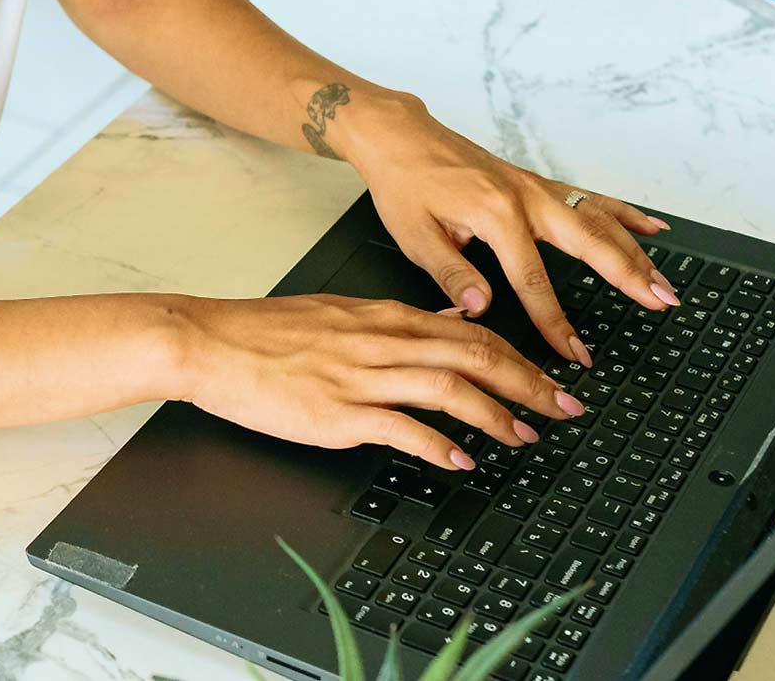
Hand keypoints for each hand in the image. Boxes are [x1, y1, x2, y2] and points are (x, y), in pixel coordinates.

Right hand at [172, 294, 587, 469]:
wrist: (209, 342)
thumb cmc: (265, 333)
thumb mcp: (342, 313)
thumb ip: (400, 321)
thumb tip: (451, 320)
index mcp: (383, 316)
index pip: (470, 331)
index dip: (519, 356)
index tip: (551, 378)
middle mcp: (380, 341)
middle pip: (474, 354)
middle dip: (528, 382)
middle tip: (565, 407)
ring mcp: (359, 376)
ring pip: (447, 386)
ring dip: (495, 413)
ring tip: (525, 435)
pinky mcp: (335, 410)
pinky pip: (400, 426)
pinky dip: (438, 444)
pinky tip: (461, 460)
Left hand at [318, 89, 678, 365]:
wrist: (400, 136)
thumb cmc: (404, 182)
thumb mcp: (415, 235)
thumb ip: (452, 274)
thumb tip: (481, 309)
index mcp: (495, 214)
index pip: (534, 280)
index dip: (556, 321)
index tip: (576, 352)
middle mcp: (524, 196)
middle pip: (591, 241)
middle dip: (630, 275)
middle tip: (662, 302)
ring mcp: (535, 186)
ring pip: (600, 219)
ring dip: (637, 250)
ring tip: (665, 280)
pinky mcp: (536, 183)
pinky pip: (591, 198)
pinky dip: (625, 212)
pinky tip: (653, 227)